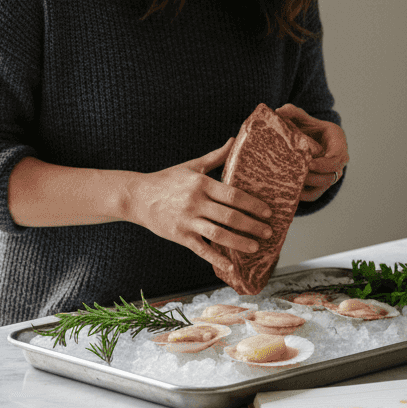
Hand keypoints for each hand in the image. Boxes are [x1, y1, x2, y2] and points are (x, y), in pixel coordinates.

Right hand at [126, 139, 273, 273]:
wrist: (137, 196)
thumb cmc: (167, 180)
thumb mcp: (192, 166)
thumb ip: (216, 156)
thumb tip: (234, 140)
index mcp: (201, 184)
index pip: (234, 195)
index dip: (253, 205)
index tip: (267, 212)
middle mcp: (196, 202)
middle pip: (230, 216)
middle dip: (252, 226)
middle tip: (268, 232)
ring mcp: (187, 221)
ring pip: (219, 234)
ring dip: (240, 242)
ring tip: (256, 247)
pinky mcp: (180, 236)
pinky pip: (201, 249)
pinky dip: (217, 259)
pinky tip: (231, 266)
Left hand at [275, 104, 348, 201]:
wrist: (309, 140)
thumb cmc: (308, 127)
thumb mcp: (301, 117)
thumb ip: (292, 112)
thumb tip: (279, 111)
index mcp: (337, 142)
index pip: (338, 156)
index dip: (325, 163)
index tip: (310, 163)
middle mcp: (338, 160)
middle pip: (332, 174)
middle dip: (316, 176)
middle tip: (299, 175)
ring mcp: (332, 173)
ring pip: (324, 185)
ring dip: (310, 186)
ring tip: (293, 182)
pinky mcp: (322, 184)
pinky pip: (316, 194)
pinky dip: (305, 196)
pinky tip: (291, 193)